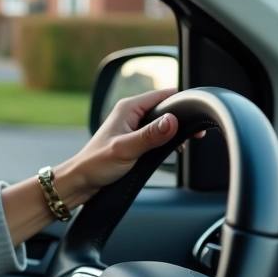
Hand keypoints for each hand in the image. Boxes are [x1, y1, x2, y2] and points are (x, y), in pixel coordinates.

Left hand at [59, 87, 201, 204]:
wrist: (80, 181)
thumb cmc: (95, 164)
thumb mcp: (126, 149)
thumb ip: (150, 136)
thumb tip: (172, 121)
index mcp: (128, 108)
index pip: (164, 95)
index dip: (183, 104)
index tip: (197, 118)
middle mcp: (131, 114)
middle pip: (166, 108)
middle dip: (181, 120)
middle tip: (195, 136)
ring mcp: (133, 127)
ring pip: (163, 123)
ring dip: (175, 132)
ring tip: (183, 145)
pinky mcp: (135, 140)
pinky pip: (158, 135)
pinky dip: (168, 142)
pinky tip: (173, 152)